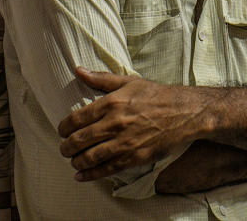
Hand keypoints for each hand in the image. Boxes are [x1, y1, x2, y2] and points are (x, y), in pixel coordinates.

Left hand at [57, 67, 205, 181]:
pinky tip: (81, 176)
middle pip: (79, 140)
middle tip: (64, 149)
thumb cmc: (156, 95)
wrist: (184, 113)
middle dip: (66, 147)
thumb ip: (101, 78)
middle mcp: (115, 123)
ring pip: (90, 157)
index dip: (64, 128)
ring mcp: (124, 142)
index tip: (62, 131)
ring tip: (73, 161)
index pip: (76, 119)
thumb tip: (78, 70)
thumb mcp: (129, 81)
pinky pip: (106, 169)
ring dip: (76, 162)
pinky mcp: (134, 157)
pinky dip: (90, 175)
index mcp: (112, 103)